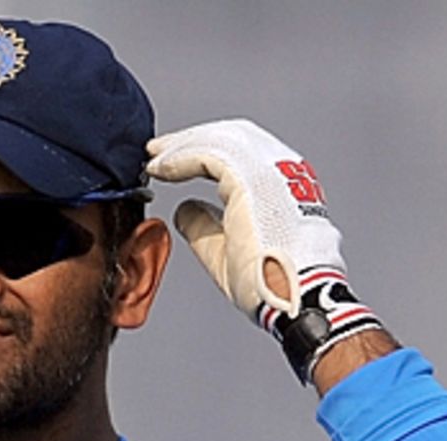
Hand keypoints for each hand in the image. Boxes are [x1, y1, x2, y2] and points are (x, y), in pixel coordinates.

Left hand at [146, 119, 384, 383]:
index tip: (171, 162)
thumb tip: (184, 209)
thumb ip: (204, 227)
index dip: (202, 152)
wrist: (294, 297)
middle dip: (190, 140)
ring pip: (220, 139)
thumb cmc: (270, 285)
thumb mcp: (226, 252)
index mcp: (283, 186)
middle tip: (156, 150)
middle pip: (231, 137)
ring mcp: (271, 172)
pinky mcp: (254, 179)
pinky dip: (181, 158)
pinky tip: (159, 169)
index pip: (241, 153)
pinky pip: (210, 155)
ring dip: (181, 145)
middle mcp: (283, 171)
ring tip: (153, 156)